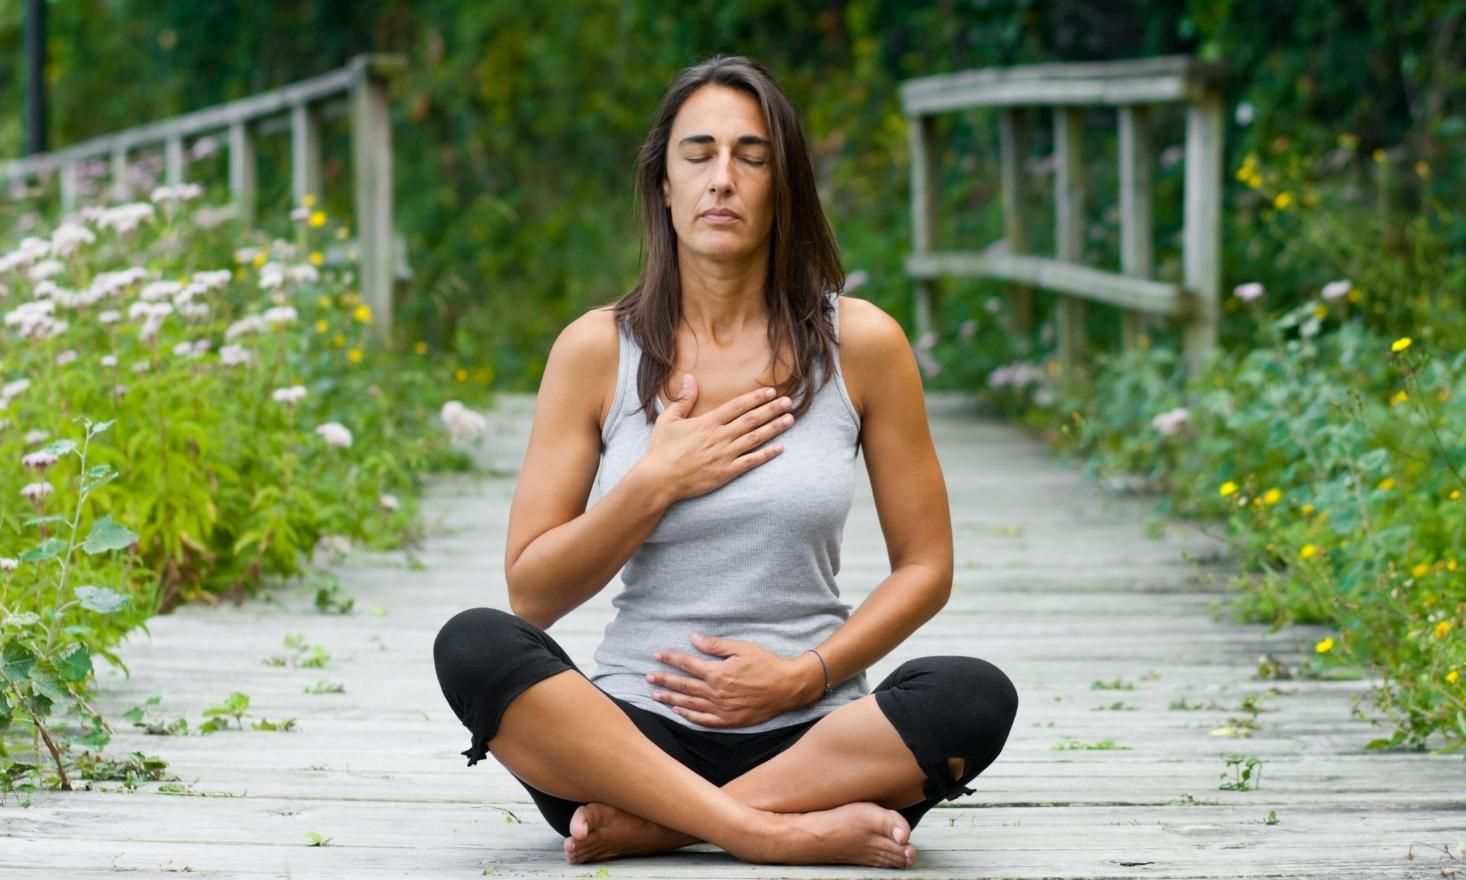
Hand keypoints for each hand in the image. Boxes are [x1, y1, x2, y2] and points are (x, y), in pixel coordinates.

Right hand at [638, 374, 795, 502]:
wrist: (658, 479)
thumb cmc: (661, 450)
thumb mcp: (668, 419)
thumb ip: (684, 399)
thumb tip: (691, 378)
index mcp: (708, 422)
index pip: (737, 406)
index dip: (756, 398)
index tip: (771, 392)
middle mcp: (720, 436)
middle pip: (751, 420)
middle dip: (771, 409)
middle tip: (789, 402)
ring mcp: (724, 455)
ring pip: (755, 438)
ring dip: (774, 428)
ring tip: (790, 419)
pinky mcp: (726, 472)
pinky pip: (750, 462)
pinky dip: (766, 455)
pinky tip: (780, 448)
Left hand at [647, 633, 818, 727]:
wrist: (787, 687)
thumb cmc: (766, 664)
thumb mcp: (741, 648)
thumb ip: (716, 645)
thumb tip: (694, 639)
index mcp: (717, 673)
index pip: (687, 664)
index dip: (671, 659)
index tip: (657, 655)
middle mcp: (716, 692)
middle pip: (683, 686)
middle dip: (664, 681)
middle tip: (648, 678)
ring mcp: (722, 709)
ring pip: (690, 704)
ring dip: (671, 700)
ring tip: (655, 696)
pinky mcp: (729, 721)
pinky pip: (704, 720)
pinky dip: (689, 716)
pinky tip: (679, 712)